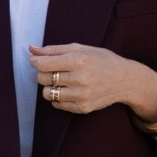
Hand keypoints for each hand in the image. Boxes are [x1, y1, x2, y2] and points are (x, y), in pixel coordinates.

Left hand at [28, 43, 156, 121]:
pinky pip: (57, 104)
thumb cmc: (101, 60)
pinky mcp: (82, 107)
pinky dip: (58, 97)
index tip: (37, 61)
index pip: (43, 64)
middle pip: (43, 79)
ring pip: (48, 93)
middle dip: (43, 73)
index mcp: (79, 60)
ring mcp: (81, 95)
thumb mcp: (81, 49)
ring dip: (50, 87)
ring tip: (61, 81)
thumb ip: (54, 49)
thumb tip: (31, 49)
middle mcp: (80, 78)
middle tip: (54, 70)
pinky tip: (69, 90)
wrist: (125, 80)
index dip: (35, 62)